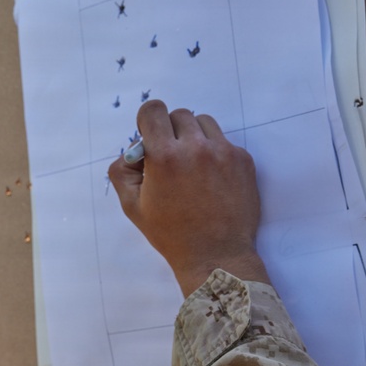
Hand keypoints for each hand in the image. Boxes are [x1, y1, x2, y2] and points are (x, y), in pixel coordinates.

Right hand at [108, 100, 269, 296]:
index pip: (153, 110)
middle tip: (170, 158)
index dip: (148, 120)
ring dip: (194, 136)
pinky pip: (224, 141)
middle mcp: (195, 148)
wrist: (216, 254)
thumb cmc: (170, 233)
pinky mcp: (243, 160)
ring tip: (192, 165)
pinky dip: (214, 152)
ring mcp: (223, 152)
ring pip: (204, 122)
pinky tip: (210, 178)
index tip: (150, 135)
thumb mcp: (132, 206)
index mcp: (164, 157)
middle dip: (170, 131)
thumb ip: (123, 171)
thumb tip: (133, 151)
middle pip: (179, 115)